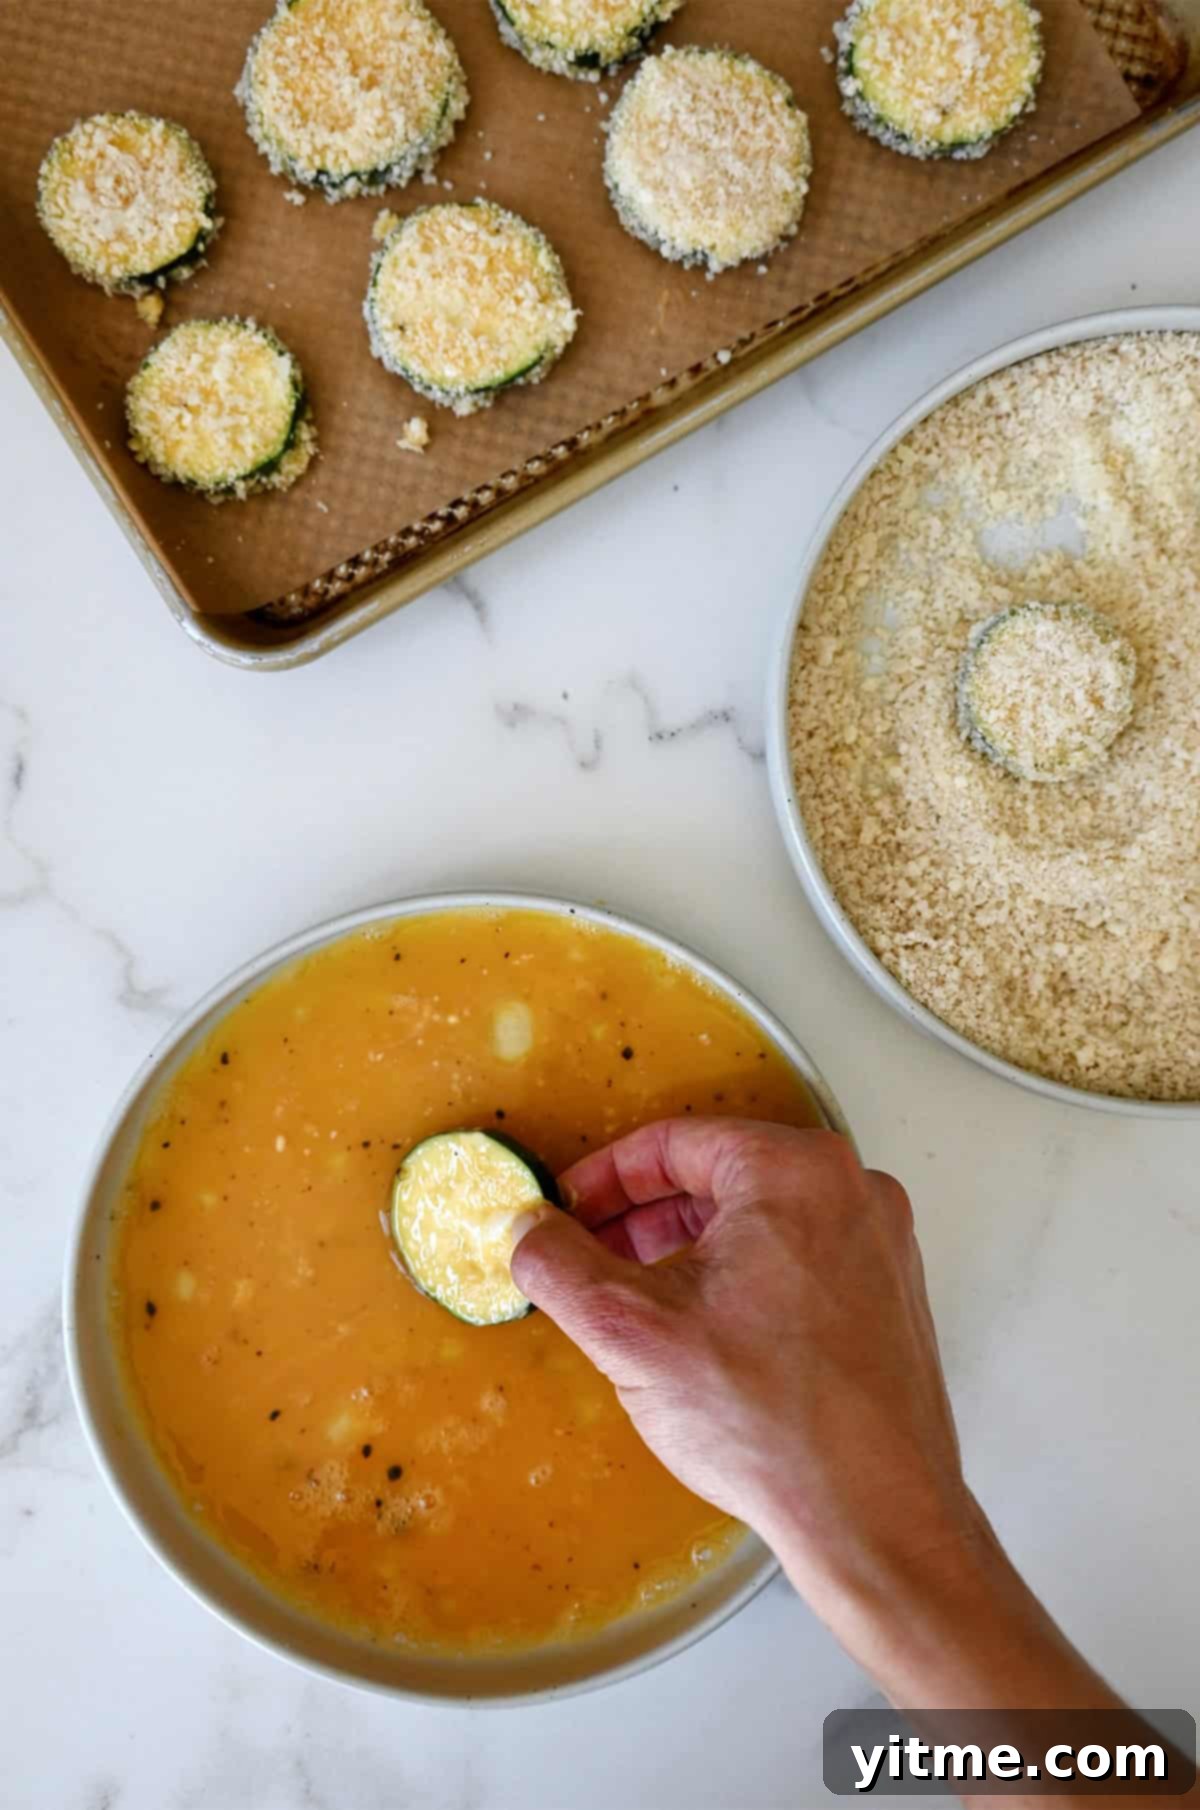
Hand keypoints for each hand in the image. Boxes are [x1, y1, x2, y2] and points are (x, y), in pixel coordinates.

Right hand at [511, 1118, 978, 1624]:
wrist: (876, 1518)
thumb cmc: (773, 1423)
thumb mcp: (630, 1331)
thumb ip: (561, 1265)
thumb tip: (526, 1230)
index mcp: (795, 1171)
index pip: (675, 1142)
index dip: (603, 1179)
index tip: (566, 1211)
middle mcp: (851, 1191)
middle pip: (720, 1175)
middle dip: (645, 1217)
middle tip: (592, 1255)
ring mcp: (881, 1244)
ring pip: (760, 1219)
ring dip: (691, 1249)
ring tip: (640, 1300)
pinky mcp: (892, 1296)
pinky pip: (800, 1258)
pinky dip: (743, 1277)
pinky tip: (707, 1334)